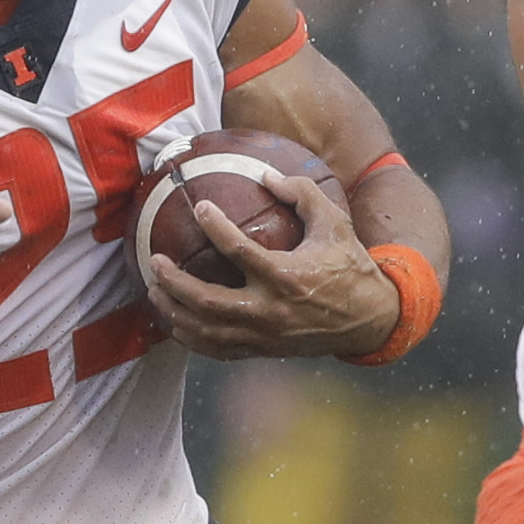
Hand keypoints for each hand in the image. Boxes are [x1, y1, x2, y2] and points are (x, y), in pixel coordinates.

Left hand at [141, 164, 396, 359]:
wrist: (369, 319)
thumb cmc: (350, 266)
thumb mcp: (334, 223)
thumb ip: (302, 193)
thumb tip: (266, 173)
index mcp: (287, 276)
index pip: (240, 251)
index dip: (216, 227)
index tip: (200, 207)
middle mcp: (271, 310)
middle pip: (208, 301)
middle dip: (176, 282)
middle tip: (156, 261)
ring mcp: (264, 335)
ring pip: (206, 330)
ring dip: (174, 311)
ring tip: (154, 290)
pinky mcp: (262, 349)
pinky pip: (217, 349)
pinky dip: (191, 338)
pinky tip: (174, 322)